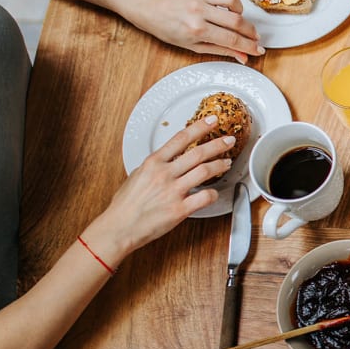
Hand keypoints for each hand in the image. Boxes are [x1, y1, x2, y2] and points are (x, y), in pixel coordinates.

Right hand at [87, 116, 235, 265]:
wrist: (120, 227)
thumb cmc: (126, 204)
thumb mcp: (137, 175)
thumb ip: (154, 165)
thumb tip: (166, 159)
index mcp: (153, 162)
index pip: (180, 138)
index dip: (199, 127)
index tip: (211, 121)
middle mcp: (164, 174)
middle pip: (198, 153)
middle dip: (217, 144)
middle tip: (229, 140)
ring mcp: (173, 191)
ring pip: (204, 171)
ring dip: (219, 165)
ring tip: (226, 163)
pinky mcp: (179, 209)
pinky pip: (204, 197)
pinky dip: (214, 194)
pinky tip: (215, 193)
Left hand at [129, 0, 261, 62]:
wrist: (149, 6)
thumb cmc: (167, 28)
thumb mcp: (193, 46)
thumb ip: (221, 50)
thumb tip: (243, 56)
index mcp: (196, 30)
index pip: (231, 39)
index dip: (249, 46)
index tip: (258, 50)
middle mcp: (199, 11)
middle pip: (237, 21)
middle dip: (251, 32)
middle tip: (254, 37)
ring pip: (234, 0)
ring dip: (241, 11)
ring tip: (237, 18)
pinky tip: (227, 4)